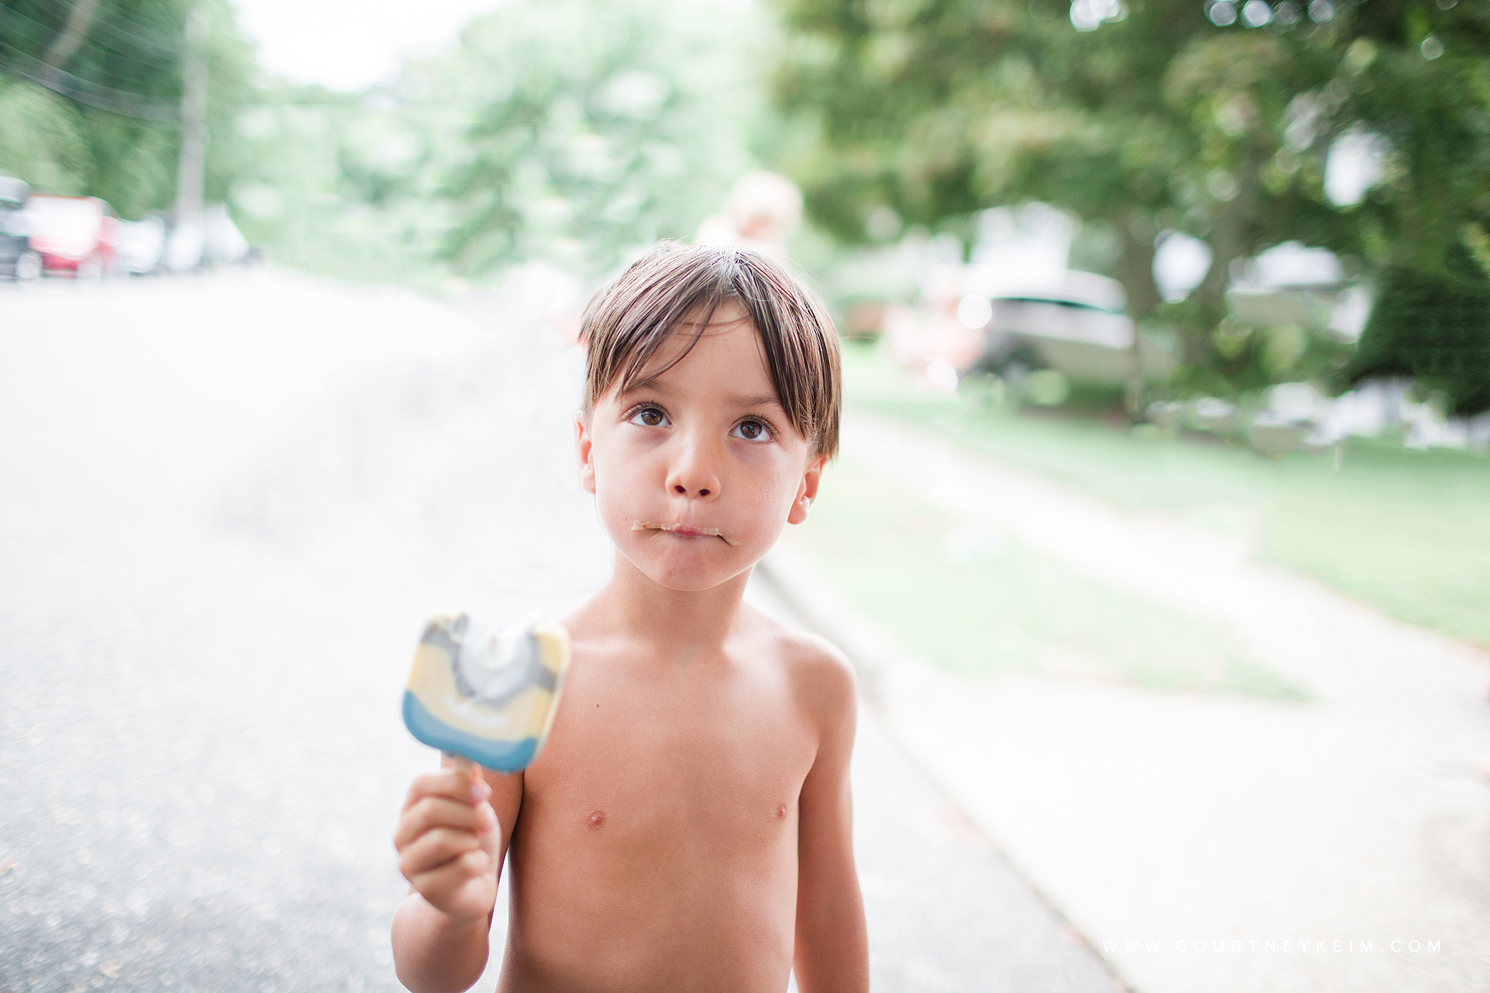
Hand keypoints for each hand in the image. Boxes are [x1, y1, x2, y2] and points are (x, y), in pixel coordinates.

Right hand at [394, 764, 500, 923]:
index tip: (484, 792)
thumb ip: (470, 789)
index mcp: (411, 810)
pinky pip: (461, 866)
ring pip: (442, 839)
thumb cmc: (471, 843)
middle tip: (487, 821)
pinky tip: (475, 867)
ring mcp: (409, 864)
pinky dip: (479, 862)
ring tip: (477, 844)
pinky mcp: (426, 889)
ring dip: (472, 838)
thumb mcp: (474, 810)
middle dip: (468, 812)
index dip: (454, 783)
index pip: (420, 785)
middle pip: (430, 810)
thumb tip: (470, 766)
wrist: (471, 890)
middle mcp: (402, 835)